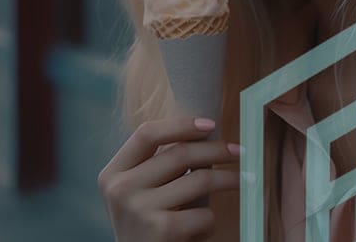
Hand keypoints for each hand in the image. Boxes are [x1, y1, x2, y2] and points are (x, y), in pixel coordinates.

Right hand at [97, 116, 240, 241]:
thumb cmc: (147, 224)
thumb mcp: (141, 190)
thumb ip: (160, 163)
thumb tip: (205, 132)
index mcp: (113, 173)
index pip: (146, 133)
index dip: (180, 124)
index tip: (210, 124)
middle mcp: (120, 189)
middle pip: (179, 153)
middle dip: (216, 149)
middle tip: (239, 150)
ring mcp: (139, 210)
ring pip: (199, 179)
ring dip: (228, 179)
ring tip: (243, 179)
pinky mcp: (161, 231)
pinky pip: (203, 213)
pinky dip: (212, 219)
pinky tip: (207, 225)